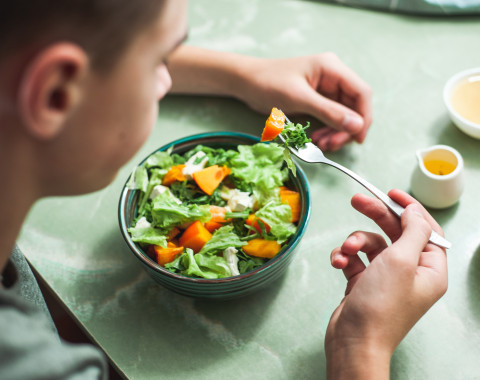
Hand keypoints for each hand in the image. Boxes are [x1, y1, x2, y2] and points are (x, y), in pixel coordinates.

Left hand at [238, 53, 371, 151]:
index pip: (361, 92)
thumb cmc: (268, 83)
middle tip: (331, 146)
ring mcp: (325, 89)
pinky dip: (326, 131)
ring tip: (320, 144)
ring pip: (343, 116)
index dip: (363, 117)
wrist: (245, 83)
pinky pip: (330, 119)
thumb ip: (328, 111)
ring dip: (335, 133)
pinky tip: (315, 139)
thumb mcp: (298, 98)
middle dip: (345, 129)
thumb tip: (356, 125)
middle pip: (353, 107)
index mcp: (332, 68)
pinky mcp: (316, 101)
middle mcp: (333, 77)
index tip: (357, 138)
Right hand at [325, 189, 447, 378]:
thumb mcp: (402, 260)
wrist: (353, 340)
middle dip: (375, 216)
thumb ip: (412, 231)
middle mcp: (410, 272)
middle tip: (357, 200)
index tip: (390, 193)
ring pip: (371, 244)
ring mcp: (386, 278)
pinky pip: (356, 259)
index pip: (425, 229)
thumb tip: (414, 212)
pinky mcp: (364, 283)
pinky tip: (338, 263)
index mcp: (429, 269)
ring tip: (346, 252)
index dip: (409, 208)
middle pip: (394, 232)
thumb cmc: (381, 305)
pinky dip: (345, 257)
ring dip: (355, 242)